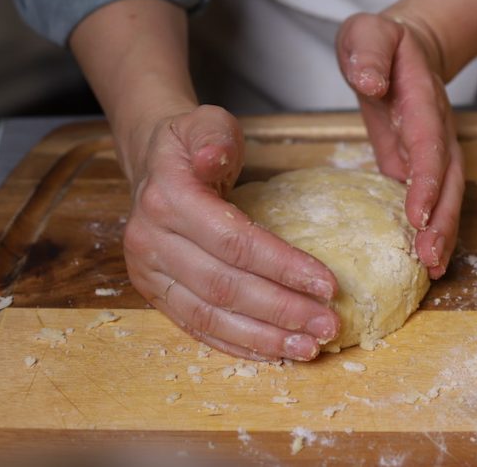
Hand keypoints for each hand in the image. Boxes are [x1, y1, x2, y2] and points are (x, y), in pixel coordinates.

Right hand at [122, 105, 340, 359]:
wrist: (152, 161)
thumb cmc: (192, 143)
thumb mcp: (206, 123)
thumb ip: (215, 137)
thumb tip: (216, 159)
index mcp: (168, 198)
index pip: (233, 241)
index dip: (282, 266)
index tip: (327, 284)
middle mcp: (151, 240)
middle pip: (224, 286)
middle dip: (281, 310)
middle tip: (328, 325)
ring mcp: (148, 272)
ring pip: (210, 315)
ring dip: (263, 337)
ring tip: (309, 347)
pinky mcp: (155, 292)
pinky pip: (197, 326)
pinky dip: (237, 344)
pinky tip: (273, 353)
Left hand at [336, 13, 464, 278]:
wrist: (407, 49)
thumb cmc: (381, 43)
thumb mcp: (366, 32)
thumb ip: (367, 50)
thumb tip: (370, 81)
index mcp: (422, 100)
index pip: (428, 143)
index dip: (426, 179)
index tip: (417, 213)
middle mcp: (436, 130)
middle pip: (450, 180)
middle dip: (442, 219)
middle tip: (430, 258)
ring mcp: (433, 150)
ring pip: (447, 195)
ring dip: (442, 231)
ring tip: (432, 269)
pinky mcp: (420, 166)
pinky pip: (432, 200)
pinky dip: (432, 229)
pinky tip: (426, 262)